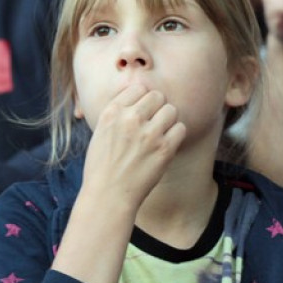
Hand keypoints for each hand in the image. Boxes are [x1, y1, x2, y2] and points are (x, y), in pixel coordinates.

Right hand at [80, 84, 186, 211]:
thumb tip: (139, 91)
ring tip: (159, 134)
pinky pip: (181, 128)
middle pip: (158, 96)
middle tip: (152, 123)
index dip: (142, 99)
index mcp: (112, 112)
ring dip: (168, 120)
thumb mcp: (101, 131)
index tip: (141, 112)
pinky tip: (166, 144)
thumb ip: (119, 112)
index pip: (138, 87)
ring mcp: (149, 134)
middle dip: (157, 108)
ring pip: (172, 110)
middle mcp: (131, 119)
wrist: (108, 195)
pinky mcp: (165, 148)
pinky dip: (176, 135)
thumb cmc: (103, 165)